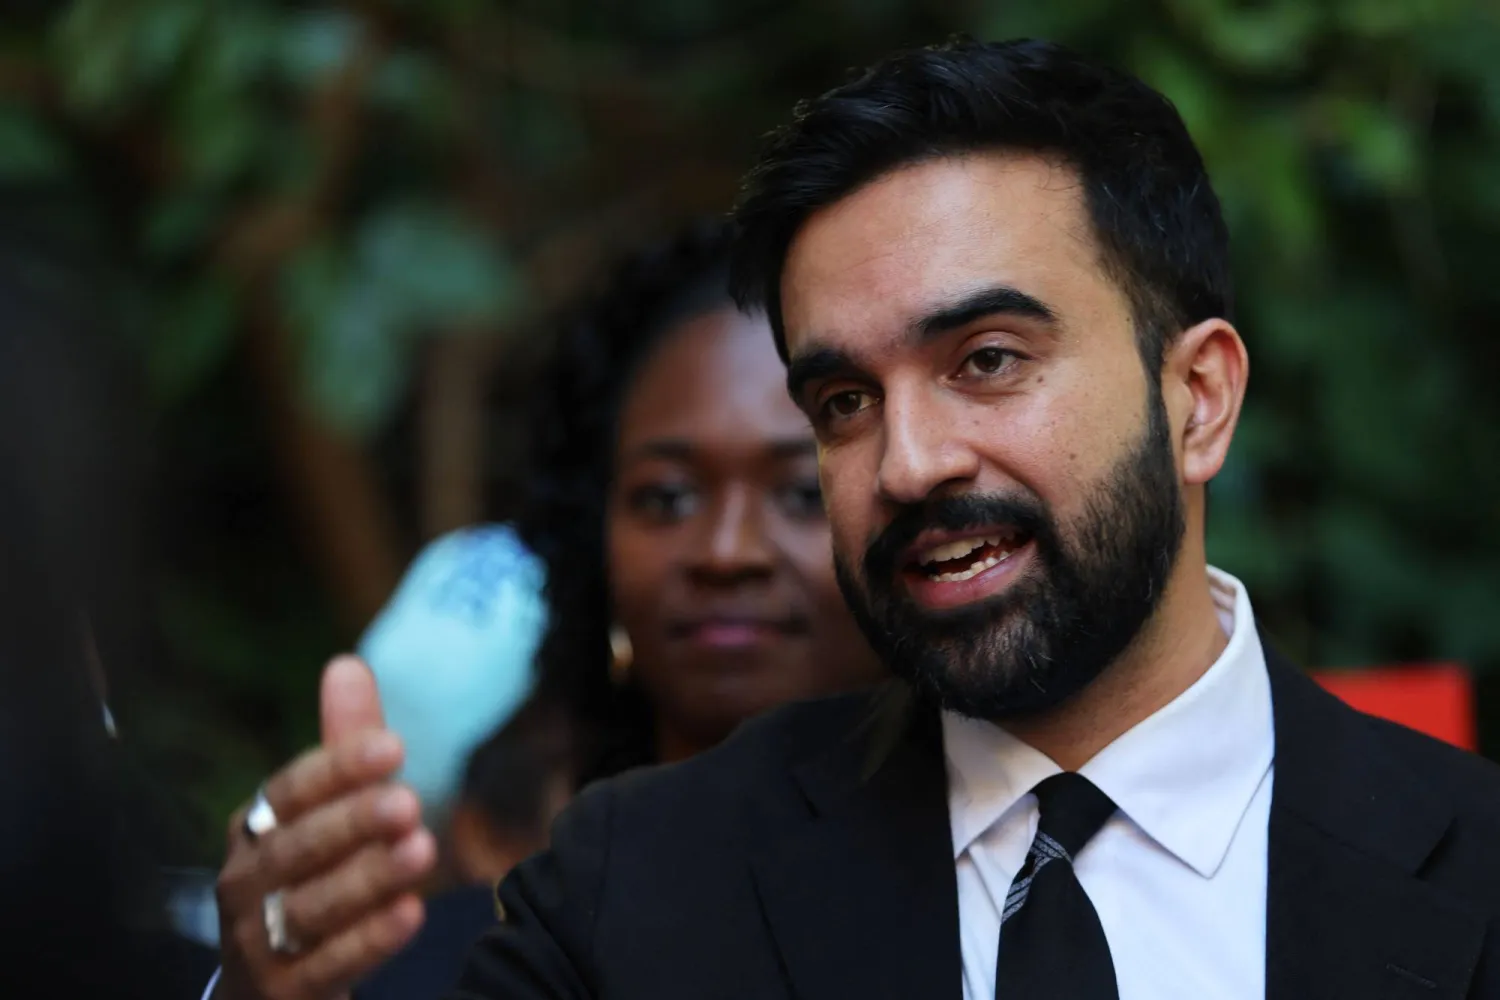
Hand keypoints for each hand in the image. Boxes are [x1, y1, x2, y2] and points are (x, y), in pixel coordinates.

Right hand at [214, 656, 437, 999]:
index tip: (395, 745)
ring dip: (368, 877)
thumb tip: (348, 663)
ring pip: (312, 906)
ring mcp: (258, 940)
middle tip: (409, 800)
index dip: (338, 767)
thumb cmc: (305, 880)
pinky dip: (369, 939)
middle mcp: (246, 881)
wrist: (265, 986)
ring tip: (422, 849)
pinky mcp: (283, 991)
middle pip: (300, 847)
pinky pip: (327, 964)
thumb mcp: (325, 814)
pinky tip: (412, 913)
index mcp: (255, 828)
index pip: (290, 790)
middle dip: (354, 822)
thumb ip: (342, 746)